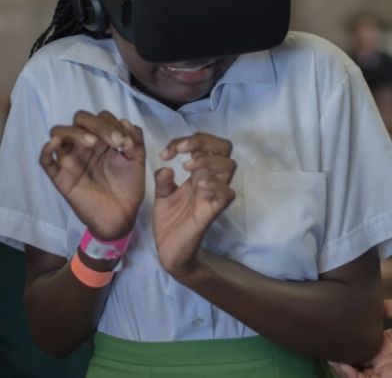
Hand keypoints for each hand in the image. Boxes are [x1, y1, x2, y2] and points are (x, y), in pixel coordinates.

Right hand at [40, 111, 144, 239]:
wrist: (122, 216)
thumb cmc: (128, 187)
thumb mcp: (137, 160)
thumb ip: (135, 139)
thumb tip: (124, 121)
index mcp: (102, 139)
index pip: (100, 117)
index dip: (113, 124)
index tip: (127, 144)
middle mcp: (84, 145)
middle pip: (79, 119)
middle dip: (98, 125)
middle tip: (114, 142)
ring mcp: (71, 159)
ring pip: (58, 132)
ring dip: (75, 132)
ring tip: (92, 143)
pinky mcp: (61, 177)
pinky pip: (45, 160)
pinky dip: (47, 149)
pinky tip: (56, 144)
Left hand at [153, 133, 235, 277]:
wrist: (168, 251)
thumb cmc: (169, 222)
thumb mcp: (162, 195)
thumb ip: (163, 180)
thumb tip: (166, 166)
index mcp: (198, 174)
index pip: (204, 145)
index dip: (186, 141)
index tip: (165, 153)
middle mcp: (209, 181)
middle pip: (224, 148)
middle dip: (203, 141)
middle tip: (181, 152)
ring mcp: (213, 195)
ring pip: (229, 166)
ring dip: (208, 160)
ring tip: (187, 167)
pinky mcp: (212, 212)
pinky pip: (227, 194)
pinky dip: (214, 184)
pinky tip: (197, 185)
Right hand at [329, 298, 391, 377]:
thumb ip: (384, 307)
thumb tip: (367, 301)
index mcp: (387, 342)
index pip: (361, 348)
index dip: (347, 346)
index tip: (334, 339)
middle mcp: (385, 358)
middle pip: (357, 364)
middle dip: (341, 361)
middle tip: (330, 354)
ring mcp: (389, 370)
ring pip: (360, 376)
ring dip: (345, 371)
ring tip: (337, 362)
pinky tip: (347, 367)